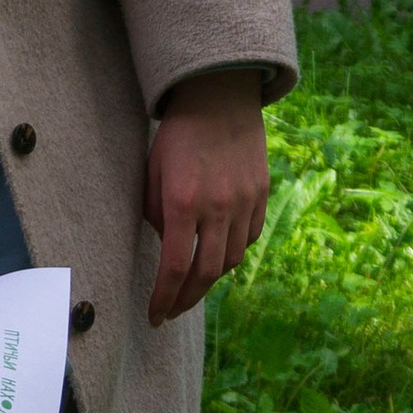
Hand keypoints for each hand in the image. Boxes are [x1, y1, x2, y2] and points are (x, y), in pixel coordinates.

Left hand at [144, 69, 270, 322]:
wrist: (219, 97)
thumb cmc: (177, 134)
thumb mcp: (152, 171)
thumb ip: (156, 214)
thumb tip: (166, 247)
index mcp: (183, 202)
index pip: (175, 267)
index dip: (164, 298)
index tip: (154, 315)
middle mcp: (217, 207)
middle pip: (206, 273)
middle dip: (185, 300)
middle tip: (171, 312)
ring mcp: (244, 202)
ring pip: (231, 260)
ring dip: (210, 279)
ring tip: (192, 286)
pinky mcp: (261, 195)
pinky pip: (249, 238)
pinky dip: (232, 253)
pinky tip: (217, 255)